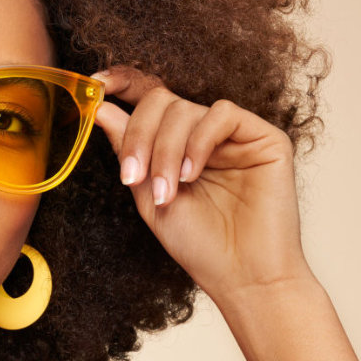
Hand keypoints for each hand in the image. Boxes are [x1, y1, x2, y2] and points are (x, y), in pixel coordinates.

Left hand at [91, 67, 312, 302]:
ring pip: (186, 110)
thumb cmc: (199, 245)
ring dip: (166, 151)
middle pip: (161, 102)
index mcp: (176, 145)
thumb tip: (101, 108)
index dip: (122, 83)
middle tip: (132, 178)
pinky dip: (199, 140)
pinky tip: (192, 174)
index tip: (96, 85)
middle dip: (139, 137)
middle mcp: (204, 134)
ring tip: (166, 192)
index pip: (149, 102)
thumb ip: (128, 151)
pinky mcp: (265, 137)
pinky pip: (222, 113)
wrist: (242, 277)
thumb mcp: (147, 196)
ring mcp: (234, 135)